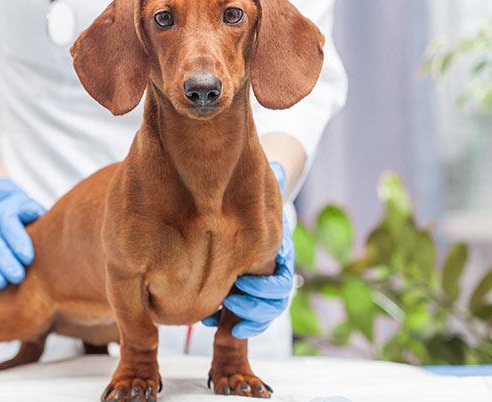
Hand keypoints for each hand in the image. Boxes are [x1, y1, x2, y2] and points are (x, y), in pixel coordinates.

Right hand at [0, 178, 45, 293]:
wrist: (0, 207)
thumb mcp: (30, 207)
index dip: (18, 242)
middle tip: (18, 277)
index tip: (28, 259)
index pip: (9, 227)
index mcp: (6, 214)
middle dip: (5, 262)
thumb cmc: (23, 213)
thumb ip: (34, 212)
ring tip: (2, 284)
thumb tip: (36, 214)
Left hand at [202, 161, 294, 338]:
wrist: (240, 208)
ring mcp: (256, 286)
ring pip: (261, 313)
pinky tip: (209, 320)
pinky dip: (227, 322)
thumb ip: (269, 180)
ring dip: (244, 319)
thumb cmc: (247, 198)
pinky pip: (241, 316)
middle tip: (232, 302)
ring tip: (221, 318)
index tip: (245, 281)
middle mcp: (270, 273)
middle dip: (255, 307)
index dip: (267, 287)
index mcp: (277, 252)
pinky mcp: (240, 293)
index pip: (282, 278)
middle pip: (274, 302)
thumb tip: (279, 168)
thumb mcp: (257, 190)